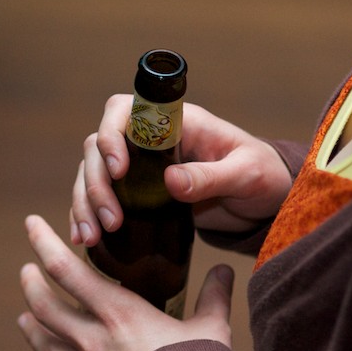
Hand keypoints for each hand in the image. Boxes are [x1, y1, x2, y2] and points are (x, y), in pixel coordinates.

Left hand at [20, 214, 234, 350]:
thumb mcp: (211, 327)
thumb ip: (213, 296)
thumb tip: (225, 270)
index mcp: (119, 314)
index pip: (67, 270)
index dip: (44, 244)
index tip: (30, 224)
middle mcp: (94, 341)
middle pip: (45, 308)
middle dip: (31, 286)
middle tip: (26, 272)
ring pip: (48, 350)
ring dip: (33, 333)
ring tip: (23, 321)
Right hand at [70, 99, 292, 244]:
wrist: (267, 201)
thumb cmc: (263, 176)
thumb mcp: (246, 175)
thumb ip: (211, 176)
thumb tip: (170, 181)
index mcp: (174, 122)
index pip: (123, 111)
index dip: (111, 135)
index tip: (119, 170)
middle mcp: (149, 140)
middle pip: (98, 147)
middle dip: (96, 184)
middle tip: (111, 221)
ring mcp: (140, 167)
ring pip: (92, 173)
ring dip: (85, 203)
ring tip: (90, 237)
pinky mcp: (138, 194)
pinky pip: (101, 198)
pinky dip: (87, 216)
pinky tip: (84, 239)